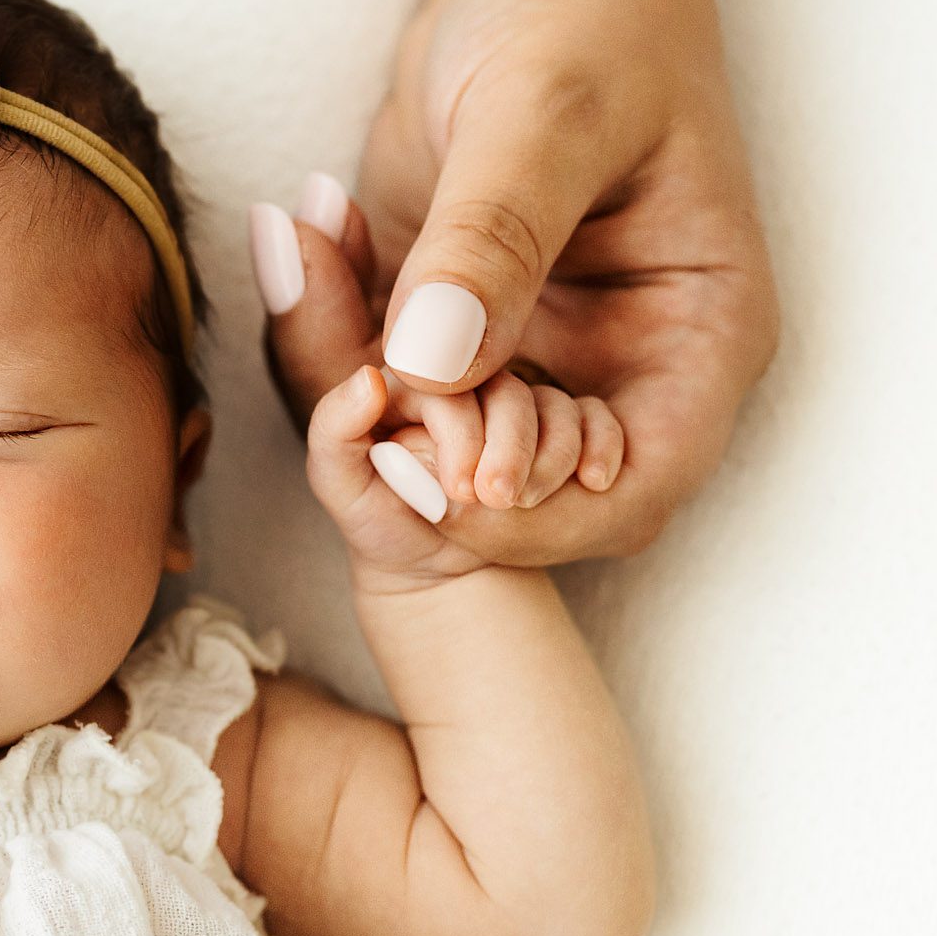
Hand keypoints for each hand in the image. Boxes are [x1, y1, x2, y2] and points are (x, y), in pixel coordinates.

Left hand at [264, 0, 777, 562]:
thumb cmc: (582, 15)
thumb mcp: (545, 113)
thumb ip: (491, 239)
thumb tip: (430, 367)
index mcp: (693, 343)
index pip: (625, 492)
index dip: (524, 515)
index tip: (423, 467)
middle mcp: (612, 374)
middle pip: (507, 496)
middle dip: (407, 455)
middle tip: (340, 370)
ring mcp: (521, 361)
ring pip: (415, 444)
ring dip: (339, 379)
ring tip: (306, 249)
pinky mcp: (438, 334)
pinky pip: (363, 379)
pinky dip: (314, 329)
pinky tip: (304, 231)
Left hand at [304, 361, 621, 593]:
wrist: (432, 567)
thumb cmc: (381, 521)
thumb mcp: (340, 481)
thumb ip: (335, 426)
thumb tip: (367, 380)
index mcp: (420, 368)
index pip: (452, 376)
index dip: (460, 432)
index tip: (459, 489)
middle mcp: (475, 371)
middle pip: (510, 385)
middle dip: (510, 445)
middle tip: (497, 500)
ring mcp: (522, 394)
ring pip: (557, 399)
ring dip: (556, 450)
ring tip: (530, 502)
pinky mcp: (562, 420)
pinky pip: (596, 415)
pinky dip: (601, 442)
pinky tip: (595, 479)